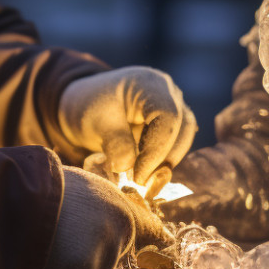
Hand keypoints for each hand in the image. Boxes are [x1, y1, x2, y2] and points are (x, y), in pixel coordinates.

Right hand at [39, 167, 171, 268]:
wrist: (19, 199)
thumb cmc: (32, 192)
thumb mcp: (69, 190)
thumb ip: (89, 208)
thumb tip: (88, 228)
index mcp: (113, 199)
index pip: (144, 222)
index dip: (154, 234)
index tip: (169, 241)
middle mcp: (120, 221)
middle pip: (108, 256)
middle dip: (89, 259)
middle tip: (66, 245)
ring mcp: (109, 246)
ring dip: (66, 266)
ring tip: (49, 241)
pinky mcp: (93, 268)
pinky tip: (47, 258)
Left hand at [58, 67, 197, 192]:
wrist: (86, 106)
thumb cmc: (90, 107)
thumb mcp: (96, 122)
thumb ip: (115, 142)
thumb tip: (127, 166)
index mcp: (150, 84)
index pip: (168, 117)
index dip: (157, 150)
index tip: (137, 176)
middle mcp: (168, 93)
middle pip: (182, 129)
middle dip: (163, 160)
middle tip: (140, 184)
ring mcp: (173, 108)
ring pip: (182, 140)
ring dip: (165, 164)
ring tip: (141, 183)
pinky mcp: (171, 126)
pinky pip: (174, 146)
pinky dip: (162, 163)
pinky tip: (145, 178)